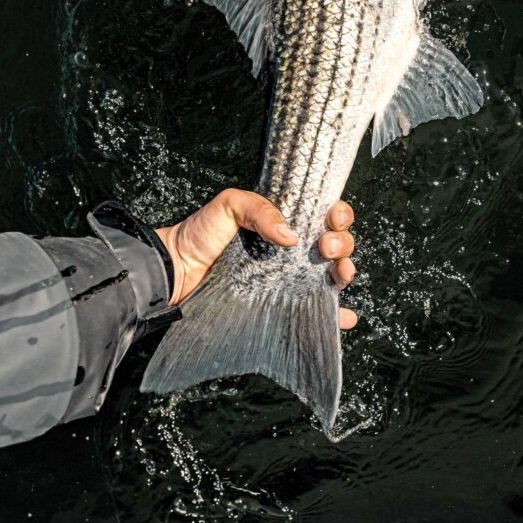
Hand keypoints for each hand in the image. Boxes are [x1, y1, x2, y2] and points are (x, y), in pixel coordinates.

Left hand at [155, 189, 356, 327]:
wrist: (176, 273)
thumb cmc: (198, 235)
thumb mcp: (228, 205)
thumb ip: (260, 208)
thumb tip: (291, 235)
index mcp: (284, 223)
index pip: (323, 215)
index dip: (338, 215)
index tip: (333, 218)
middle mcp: (293, 252)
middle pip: (335, 244)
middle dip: (343, 242)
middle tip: (326, 247)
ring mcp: (290, 279)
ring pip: (333, 275)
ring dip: (346, 271)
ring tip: (339, 273)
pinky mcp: (282, 305)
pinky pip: (316, 311)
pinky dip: (336, 316)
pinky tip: (344, 317)